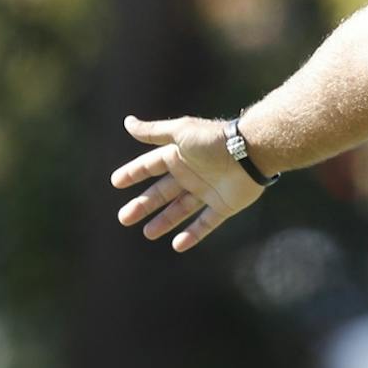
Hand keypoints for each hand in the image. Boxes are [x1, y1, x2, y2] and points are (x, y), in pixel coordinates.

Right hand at [110, 115, 265, 252]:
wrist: (251, 153)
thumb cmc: (213, 141)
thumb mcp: (180, 132)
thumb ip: (154, 132)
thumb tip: (127, 122)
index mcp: (179, 156)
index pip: (150, 166)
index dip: (133, 173)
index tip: (116, 183)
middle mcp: (191, 174)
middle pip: (162, 192)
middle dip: (143, 204)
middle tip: (124, 218)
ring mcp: (207, 191)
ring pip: (180, 209)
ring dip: (164, 221)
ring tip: (147, 233)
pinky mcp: (224, 206)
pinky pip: (206, 223)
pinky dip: (193, 235)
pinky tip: (177, 245)